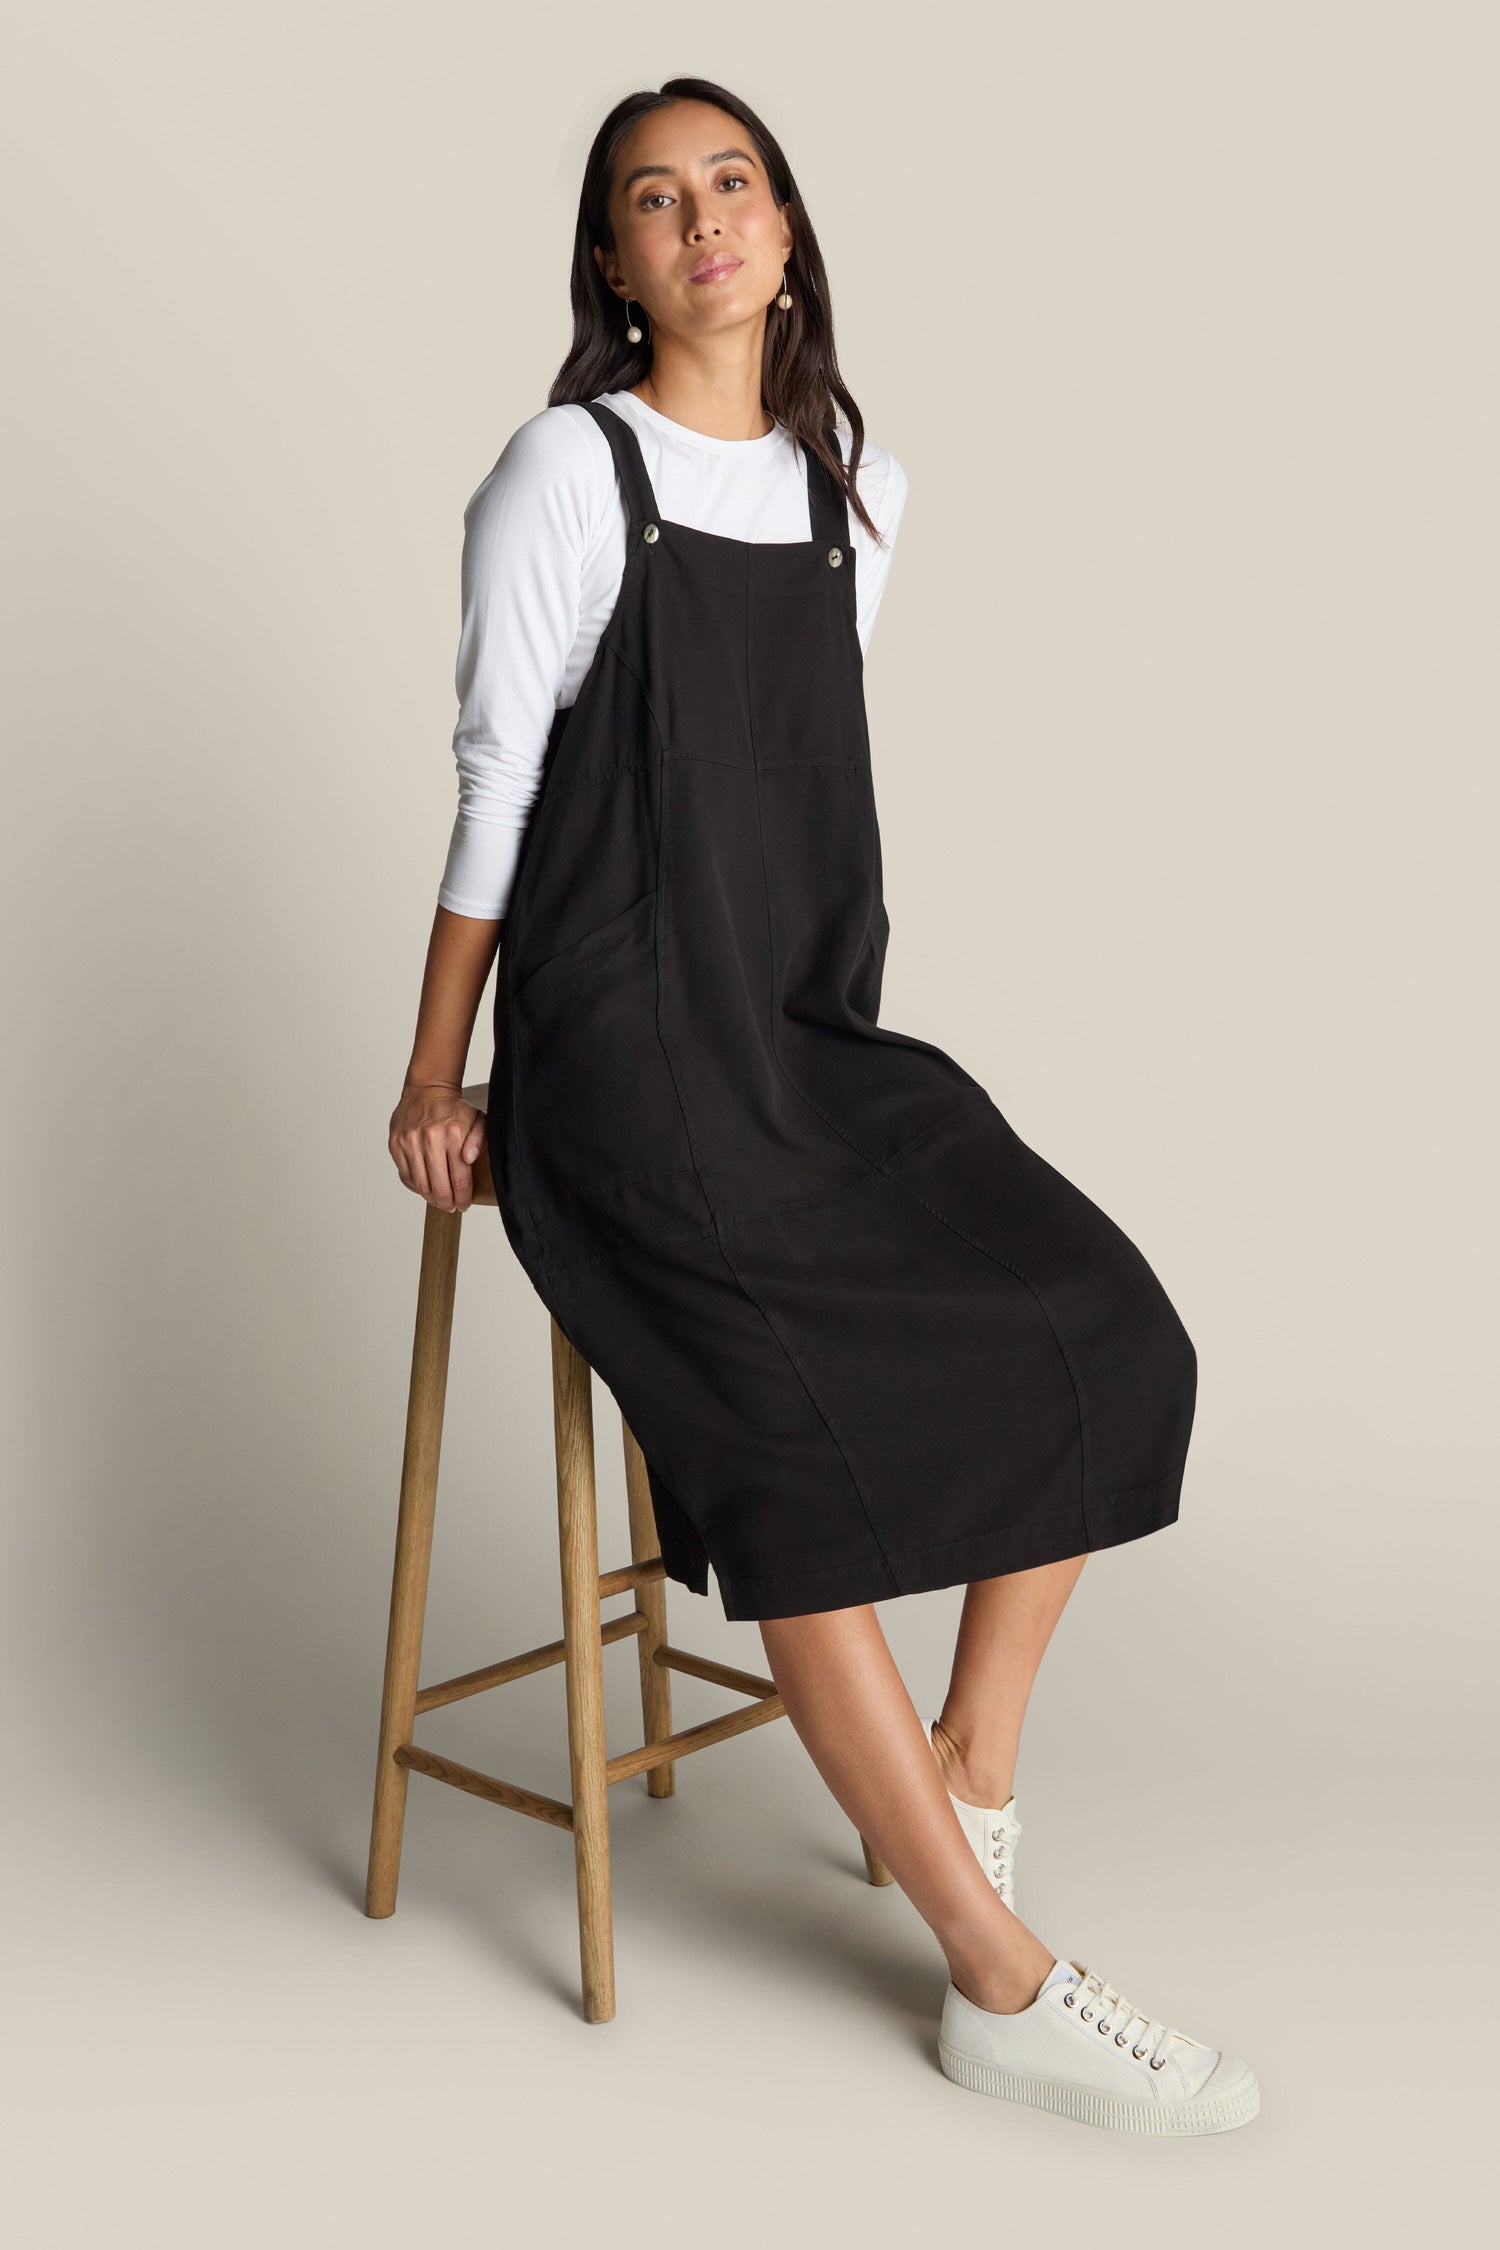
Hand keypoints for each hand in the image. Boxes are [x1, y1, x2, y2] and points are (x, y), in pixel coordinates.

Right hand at [389, 1081, 486, 1212]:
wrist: (427, 1090)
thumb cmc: (454, 1109)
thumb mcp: (478, 1119)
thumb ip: (480, 1140)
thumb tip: (470, 1159)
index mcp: (453, 1134)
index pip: (459, 1179)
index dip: (463, 1198)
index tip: (464, 1204)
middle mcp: (430, 1138)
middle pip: (439, 1187)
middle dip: (447, 1203)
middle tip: (452, 1207)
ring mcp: (410, 1141)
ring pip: (420, 1185)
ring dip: (431, 1198)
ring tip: (439, 1200)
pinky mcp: (396, 1144)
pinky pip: (406, 1175)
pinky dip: (415, 1186)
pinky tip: (425, 1187)